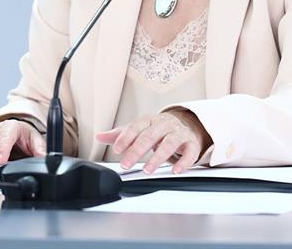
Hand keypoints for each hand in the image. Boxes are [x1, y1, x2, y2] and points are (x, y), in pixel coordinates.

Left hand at [94, 109, 209, 174]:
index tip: (116, 149)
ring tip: (148, 170)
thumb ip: (120, 134)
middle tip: (127, 164)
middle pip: (150, 135)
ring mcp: (179, 133)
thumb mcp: (140, 129)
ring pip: (169, 143)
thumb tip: (99, 136)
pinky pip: (190, 152)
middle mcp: (164, 125)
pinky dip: (184, 162)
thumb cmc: (159, 129)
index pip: (136, 126)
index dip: (126, 137)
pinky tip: (176, 171)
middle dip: (137, 150)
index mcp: (150, 121)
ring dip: (158, 157)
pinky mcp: (192, 144)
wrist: (187, 124)